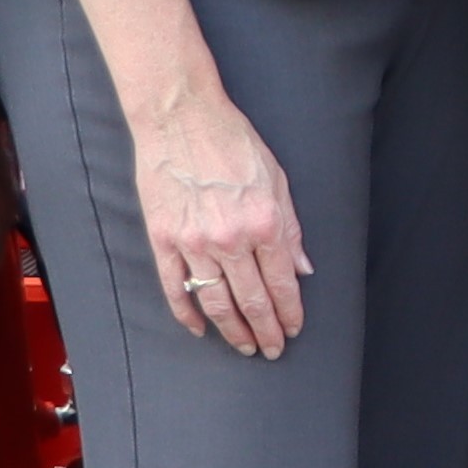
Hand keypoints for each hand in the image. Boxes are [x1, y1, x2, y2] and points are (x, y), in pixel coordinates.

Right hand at [134, 77, 308, 359]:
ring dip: (233, 331)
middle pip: (252, 300)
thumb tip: (302, 268)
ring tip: (244, 347)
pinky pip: (176, 288)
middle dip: (266, 331)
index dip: (289, 312)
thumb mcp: (276, 178)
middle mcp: (231, 239)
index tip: (293, 329)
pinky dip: (188, 314)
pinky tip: (200, 329)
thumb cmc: (231, 141)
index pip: (282, 283)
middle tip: (272, 350)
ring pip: (216, 302)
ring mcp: (194, 243)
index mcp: (264, 223)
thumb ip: (291, 227)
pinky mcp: (164, 240)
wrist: (180, 117)